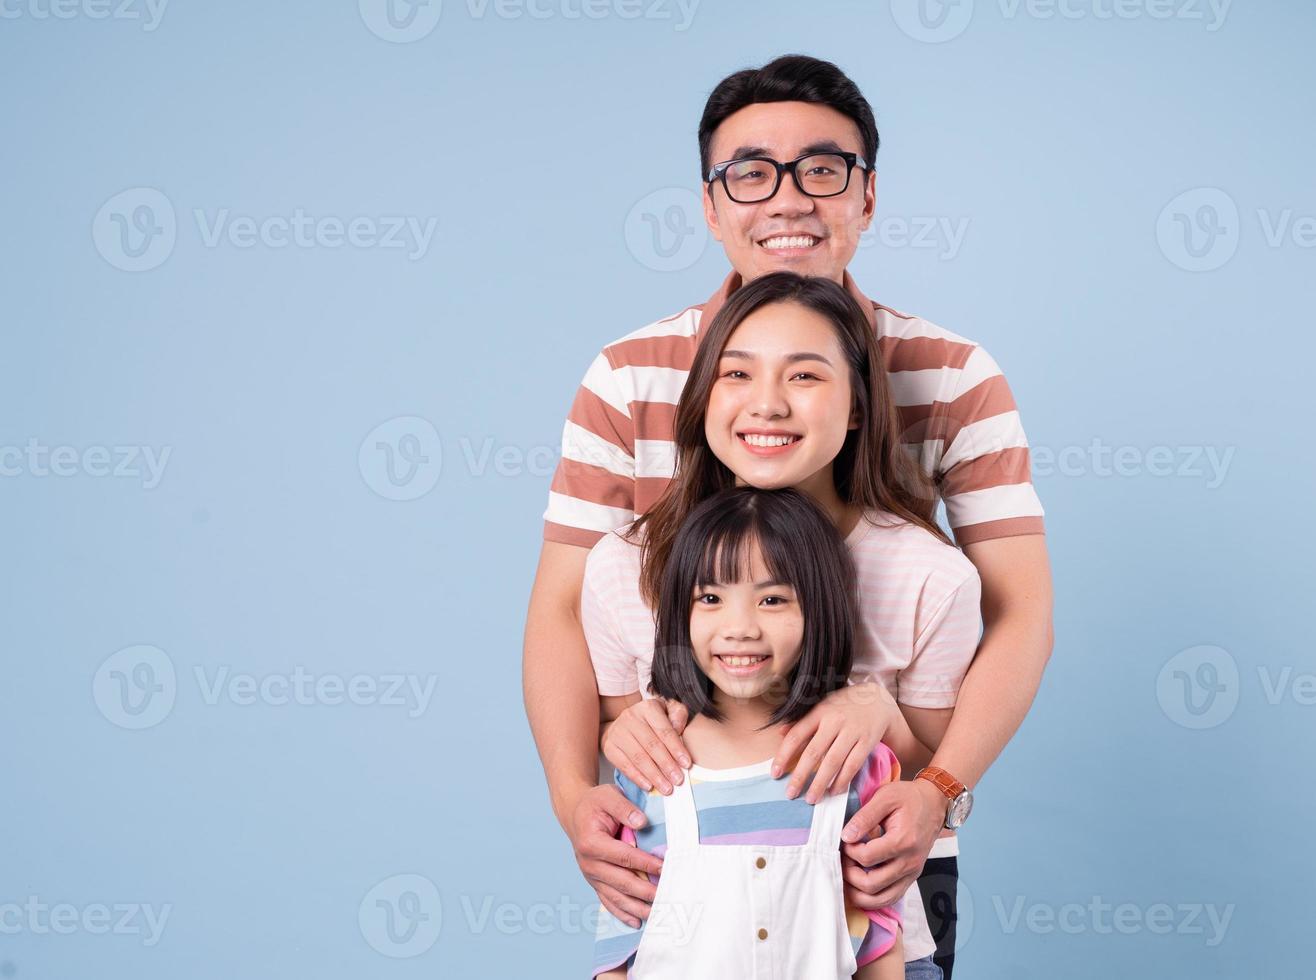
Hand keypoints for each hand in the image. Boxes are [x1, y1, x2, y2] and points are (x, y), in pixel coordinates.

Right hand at [568, 784, 663, 927]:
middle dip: (646, 892)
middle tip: (668, 897)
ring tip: (658, 914)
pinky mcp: (594, 882)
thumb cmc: (594, 804)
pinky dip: (622, 913)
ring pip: (616, 897)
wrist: (575, 813)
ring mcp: (590, 876)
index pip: (624, 857)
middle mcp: (588, 863)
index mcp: (591, 843)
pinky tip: (636, 922)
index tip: (666, 868)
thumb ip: (624, 807)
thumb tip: (641, 822)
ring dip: (637, 908)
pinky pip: (608, 901)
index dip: (646, 864)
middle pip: (622, 882)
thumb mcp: (608, 795)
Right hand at [600, 696, 690, 794]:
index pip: (664, 730)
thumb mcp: (669, 710)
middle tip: (678, 780)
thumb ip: (678, 715)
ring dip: (654, 775)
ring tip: (666, 788)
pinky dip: (637, 777)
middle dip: (666, 765)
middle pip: (651, 745)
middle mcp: (630, 717)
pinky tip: (649, 786)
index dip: (676, 748)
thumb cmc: (653, 720)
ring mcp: (617, 732)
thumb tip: (678, 728)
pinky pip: (624, 765)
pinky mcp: (609, 747)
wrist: (626, 723)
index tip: (687, 764)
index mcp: (648, 708)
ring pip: (638, 757)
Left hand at [771, 681, 897, 802]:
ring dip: (821, 783)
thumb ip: (802, 721)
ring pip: (833, 762)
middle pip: (814, 752)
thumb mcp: (822, 706)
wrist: (878, 699)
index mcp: (819, 712)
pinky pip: (853, 765)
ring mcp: (852, 731)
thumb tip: (779, 733)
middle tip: (791, 794)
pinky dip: (843, 780)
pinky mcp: (867, 742)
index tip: (775, 774)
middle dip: (800, 776)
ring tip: (811, 799)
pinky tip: (834, 791)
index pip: (797, 735)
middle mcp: (834, 721)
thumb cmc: (844, 705)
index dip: (783, 755)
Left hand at [839, 777, 944, 908]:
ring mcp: (912, 873)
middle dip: (850, 874)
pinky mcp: (911, 877)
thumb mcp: (885, 797)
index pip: (867, 858)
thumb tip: (846, 836)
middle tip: (844, 858)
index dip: (849, 851)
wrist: (934, 803)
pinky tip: (860, 884)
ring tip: (849, 873)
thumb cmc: (909, 798)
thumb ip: (864, 817)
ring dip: (859, 892)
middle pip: (871, 884)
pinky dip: (872, 897)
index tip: (845, 840)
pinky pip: (890, 898)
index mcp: (903, 841)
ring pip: (880, 899)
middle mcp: (910, 862)